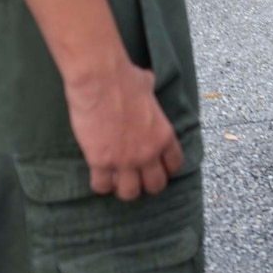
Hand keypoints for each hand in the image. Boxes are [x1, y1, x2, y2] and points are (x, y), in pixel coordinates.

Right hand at [63, 59, 184, 200]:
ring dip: (122, 188)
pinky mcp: (101, 162)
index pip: (174, 165)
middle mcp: (149, 152)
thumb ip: (150, 93)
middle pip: (155, 186)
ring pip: (129, 193)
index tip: (156, 167)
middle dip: (146, 184)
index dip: (165, 169)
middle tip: (135, 178)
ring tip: (115, 180)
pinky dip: (100, 184)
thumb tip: (145, 83)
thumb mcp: (148, 86)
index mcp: (164, 135)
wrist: (101, 80)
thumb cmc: (125, 78)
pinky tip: (98, 176)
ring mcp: (125, 160)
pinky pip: (102, 186)